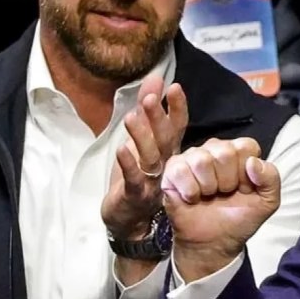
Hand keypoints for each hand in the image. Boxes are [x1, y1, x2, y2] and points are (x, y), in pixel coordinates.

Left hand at [102, 74, 188, 240]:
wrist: (129, 221)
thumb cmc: (137, 177)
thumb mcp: (142, 139)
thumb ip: (149, 109)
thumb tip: (155, 77)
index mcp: (169, 152)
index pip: (178, 127)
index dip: (177, 109)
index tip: (175, 87)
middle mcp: (166, 165)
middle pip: (165, 140)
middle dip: (158, 119)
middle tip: (150, 100)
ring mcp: (152, 181)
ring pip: (150, 157)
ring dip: (141, 137)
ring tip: (132, 118)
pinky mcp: (135, 195)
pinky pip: (133, 179)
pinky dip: (128, 165)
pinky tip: (122, 150)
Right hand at [162, 137, 279, 280]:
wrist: (214, 243)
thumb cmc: (238, 219)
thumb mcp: (267, 202)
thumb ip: (271, 179)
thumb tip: (253, 162)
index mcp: (239, 153)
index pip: (246, 146)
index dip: (246, 173)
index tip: (243, 188)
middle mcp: (215, 149)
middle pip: (224, 152)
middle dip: (227, 181)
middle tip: (223, 194)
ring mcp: (193, 157)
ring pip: (201, 160)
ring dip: (208, 187)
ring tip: (208, 196)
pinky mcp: (173, 169)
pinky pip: (180, 170)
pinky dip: (189, 190)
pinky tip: (192, 198)